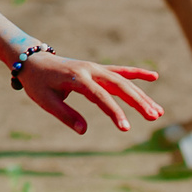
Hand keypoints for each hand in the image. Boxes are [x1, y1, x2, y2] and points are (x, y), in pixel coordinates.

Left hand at [19, 55, 160, 135]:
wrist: (33, 60)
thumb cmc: (38, 83)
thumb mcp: (45, 100)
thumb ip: (65, 115)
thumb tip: (84, 131)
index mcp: (76, 78)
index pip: (100, 96)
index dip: (114, 112)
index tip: (126, 128)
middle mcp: (90, 70)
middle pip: (118, 86)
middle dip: (138, 102)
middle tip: (154, 117)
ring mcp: (95, 68)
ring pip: (123, 81)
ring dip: (141, 95)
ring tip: (158, 111)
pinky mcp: (97, 69)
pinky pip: (120, 71)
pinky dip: (136, 74)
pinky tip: (154, 77)